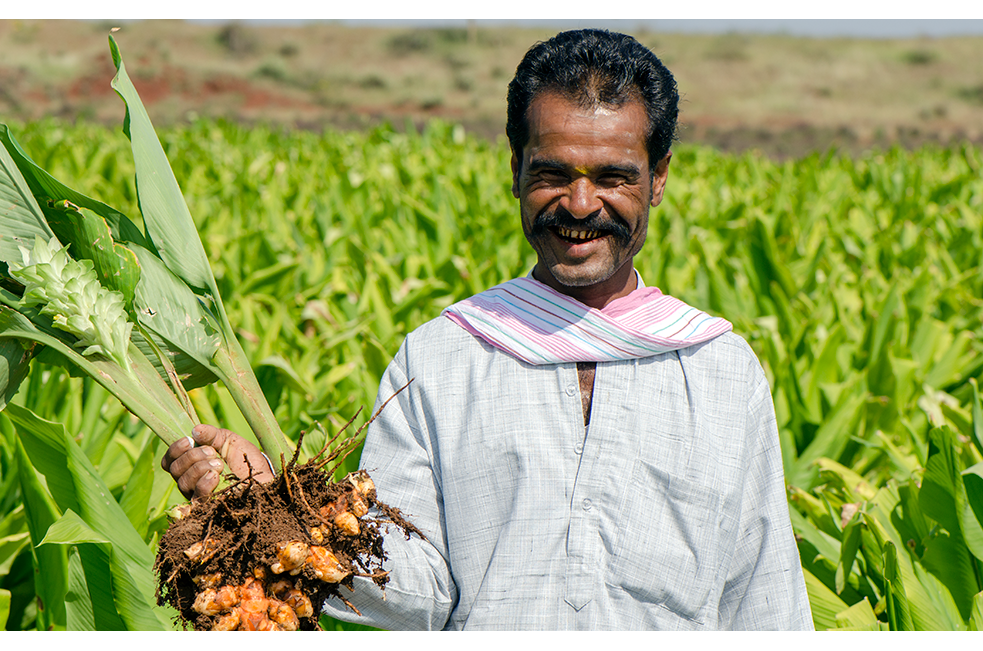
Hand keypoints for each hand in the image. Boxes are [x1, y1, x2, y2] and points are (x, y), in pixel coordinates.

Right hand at [161, 424, 275, 499]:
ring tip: (220, 464)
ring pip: (183, 482)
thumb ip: (212, 434)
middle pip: (175, 470)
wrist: (265, 477)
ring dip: (200, 467)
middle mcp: (192, 482)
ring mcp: (199, 496)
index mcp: (192, 465)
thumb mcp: (229, 441)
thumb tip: (195, 430)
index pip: (170, 461)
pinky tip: (216, 475)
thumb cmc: (246, 459)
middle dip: (193, 456)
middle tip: (212, 452)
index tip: (190, 440)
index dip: (175, 450)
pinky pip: (196, 497)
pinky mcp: (209, 507)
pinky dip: (204, 482)